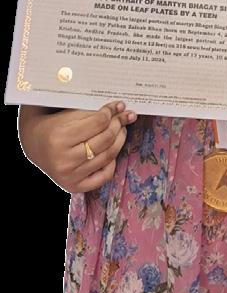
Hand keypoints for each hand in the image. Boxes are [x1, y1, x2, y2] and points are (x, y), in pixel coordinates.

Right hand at [19, 101, 136, 193]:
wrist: (37, 146)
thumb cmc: (56, 127)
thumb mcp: (70, 114)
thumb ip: (95, 112)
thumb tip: (121, 109)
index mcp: (60, 138)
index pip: (98, 122)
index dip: (111, 112)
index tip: (118, 106)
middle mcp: (64, 160)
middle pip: (105, 140)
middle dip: (118, 125)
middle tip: (123, 117)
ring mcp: (70, 176)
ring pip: (108, 156)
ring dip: (119, 140)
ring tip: (120, 129)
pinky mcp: (75, 186)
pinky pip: (105, 175)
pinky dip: (113, 161)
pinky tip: (112, 149)